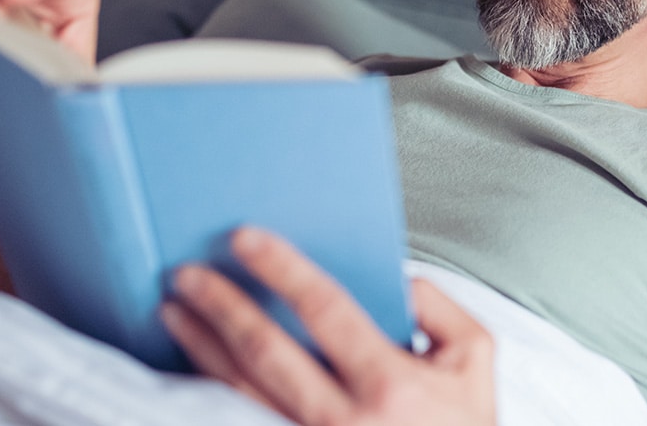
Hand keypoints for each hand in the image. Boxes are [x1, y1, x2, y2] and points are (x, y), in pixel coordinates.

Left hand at [160, 228, 495, 425]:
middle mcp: (342, 421)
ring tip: (173, 311)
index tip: (243, 238)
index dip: (280, 268)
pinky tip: (194, 364)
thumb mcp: (474, 361)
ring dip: (201, 346)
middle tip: (186, 274)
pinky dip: (212, 391)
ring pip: (240, 391)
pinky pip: (242, 419)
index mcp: (389, 384)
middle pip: (264, 351)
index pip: (323, 310)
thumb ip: (437, 307)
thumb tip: (391, 277)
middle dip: (219, 306)